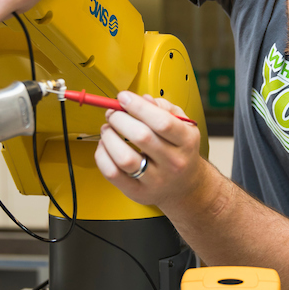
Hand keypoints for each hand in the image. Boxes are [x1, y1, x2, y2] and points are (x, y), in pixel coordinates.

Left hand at [94, 91, 205, 206]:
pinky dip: (102, 156)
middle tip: (113, 113)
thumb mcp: (183, 126)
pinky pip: (112, 173)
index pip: (162, 122)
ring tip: (108, 129)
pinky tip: (105, 146)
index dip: (138, 106)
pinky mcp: (138, 192)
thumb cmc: (180, 151)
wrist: (185, 186)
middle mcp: (173, 162)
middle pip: (141, 136)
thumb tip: (143, 99)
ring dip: (109, 137)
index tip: (124, 97)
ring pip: (124, 157)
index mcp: (186, 141)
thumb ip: (164, 108)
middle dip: (119, 119)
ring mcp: (155, 180)